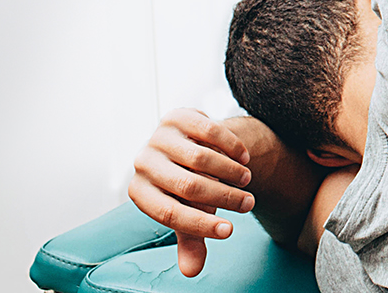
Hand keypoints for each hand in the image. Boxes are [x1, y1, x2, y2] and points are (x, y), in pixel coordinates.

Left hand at [128, 108, 255, 277]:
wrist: (186, 146)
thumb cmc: (185, 188)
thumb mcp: (187, 212)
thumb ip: (190, 238)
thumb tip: (191, 272)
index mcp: (139, 191)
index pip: (169, 214)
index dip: (201, 226)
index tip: (230, 232)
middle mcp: (143, 162)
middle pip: (189, 186)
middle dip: (225, 199)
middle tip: (248, 205)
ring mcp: (158, 136)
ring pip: (203, 159)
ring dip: (232, 173)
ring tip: (247, 182)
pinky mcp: (176, 116)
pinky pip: (211, 131)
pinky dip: (232, 147)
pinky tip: (244, 157)